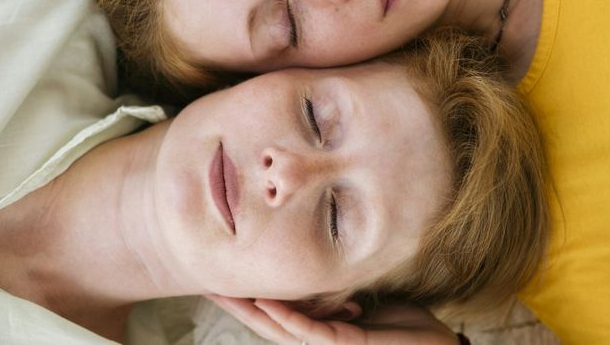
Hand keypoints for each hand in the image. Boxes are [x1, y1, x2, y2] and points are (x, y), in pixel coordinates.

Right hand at [207, 295, 459, 344]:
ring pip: (278, 326)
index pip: (275, 310)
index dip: (247, 294)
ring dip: (249, 307)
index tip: (224, 271)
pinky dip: (285, 315)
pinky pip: (307, 330)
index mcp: (319, 327)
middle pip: (266, 320)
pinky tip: (265, 301)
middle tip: (207, 280)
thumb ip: (338, 293)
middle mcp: (315, 338)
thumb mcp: (364, 299)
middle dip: (236, 301)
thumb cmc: (403, 325)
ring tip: (222, 288)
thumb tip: (324, 282)